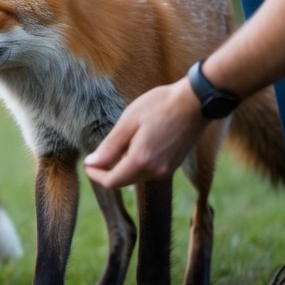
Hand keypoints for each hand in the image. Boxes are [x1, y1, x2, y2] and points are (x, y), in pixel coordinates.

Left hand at [83, 79, 207, 189]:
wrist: (196, 102)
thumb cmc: (160, 106)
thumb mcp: (128, 122)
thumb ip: (109, 147)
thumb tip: (91, 163)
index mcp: (142, 161)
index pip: (111, 182)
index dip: (96, 175)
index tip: (88, 163)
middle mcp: (156, 171)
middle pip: (124, 181)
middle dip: (108, 171)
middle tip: (99, 153)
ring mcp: (167, 170)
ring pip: (137, 177)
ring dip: (123, 166)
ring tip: (121, 143)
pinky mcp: (174, 165)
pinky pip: (149, 171)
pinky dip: (138, 163)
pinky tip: (138, 143)